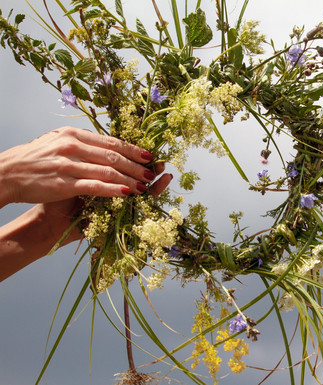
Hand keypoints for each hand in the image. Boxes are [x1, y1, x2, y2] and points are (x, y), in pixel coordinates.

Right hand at [0, 126, 162, 207]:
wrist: (7, 173)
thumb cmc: (35, 159)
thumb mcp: (58, 142)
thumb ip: (82, 143)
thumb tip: (107, 146)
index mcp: (75, 134)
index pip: (111, 142)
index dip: (133, 149)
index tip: (149, 156)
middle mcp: (74, 146)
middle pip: (114, 156)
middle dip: (137, 165)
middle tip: (153, 172)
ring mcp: (69, 164)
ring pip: (109, 170)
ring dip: (130, 179)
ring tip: (145, 185)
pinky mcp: (64, 183)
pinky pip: (96, 186)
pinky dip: (114, 189)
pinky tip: (127, 194)